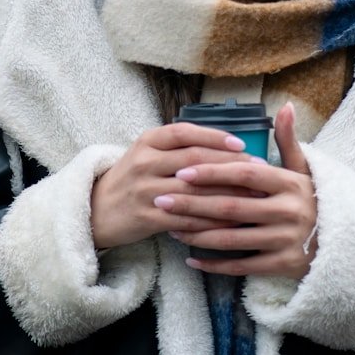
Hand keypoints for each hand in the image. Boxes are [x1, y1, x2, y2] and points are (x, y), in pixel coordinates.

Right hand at [90, 122, 262, 250]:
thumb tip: (226, 143)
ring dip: (228, 192)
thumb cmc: (132, 179)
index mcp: (148, 141)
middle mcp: (145, 162)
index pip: (185, 133)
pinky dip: (211, 219)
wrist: (96, 211)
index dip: (215, 136)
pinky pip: (187, 217)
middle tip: (258, 169)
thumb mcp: (148, 153)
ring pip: (195, 189)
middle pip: (195, 159)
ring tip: (254, 195)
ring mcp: (145, 190)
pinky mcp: (147, 216)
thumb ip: (179, 146)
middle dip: (230, 164)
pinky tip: (232, 221)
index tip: (241, 143)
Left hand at [157, 103, 317, 280]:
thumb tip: (284, 105)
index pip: (244, 174)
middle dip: (191, 204)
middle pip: (230, 207)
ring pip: (231, 238)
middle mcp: (287, 211)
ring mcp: (284, 240)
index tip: (182, 171)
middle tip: (161, 199)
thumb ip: (288, 140)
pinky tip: (192, 258)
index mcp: (290, 184)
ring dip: (197, 234)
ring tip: (170, 227)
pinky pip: (241, 265)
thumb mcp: (304, 169)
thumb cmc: (314, 199)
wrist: (343, 241)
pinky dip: (214, 264)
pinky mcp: (281, 265)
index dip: (212, 172)